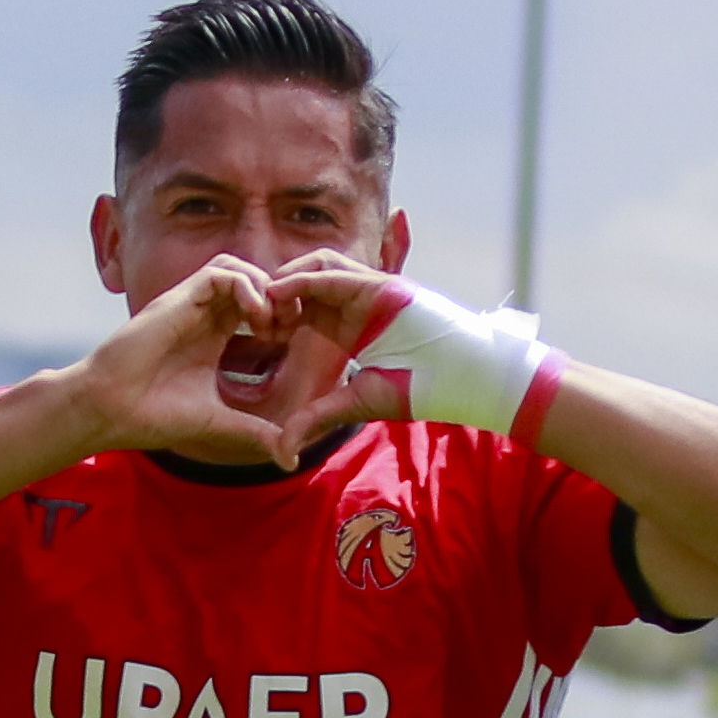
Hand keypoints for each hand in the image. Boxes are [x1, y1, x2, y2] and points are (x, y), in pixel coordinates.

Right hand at [64, 255, 297, 462]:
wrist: (109, 409)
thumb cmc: (155, 416)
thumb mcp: (221, 423)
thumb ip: (256, 432)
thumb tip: (291, 460)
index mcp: (214, 337)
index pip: (256, 306)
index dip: (281, 316)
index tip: (291, 342)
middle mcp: (203, 316)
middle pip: (252, 281)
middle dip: (280, 298)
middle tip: (291, 326)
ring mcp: (190, 305)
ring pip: (238, 268)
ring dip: (265, 288)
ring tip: (273, 322)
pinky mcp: (178, 300)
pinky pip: (221, 272)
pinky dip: (247, 287)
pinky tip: (255, 319)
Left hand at [263, 254, 420, 461]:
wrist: (462, 380)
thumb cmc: (420, 389)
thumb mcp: (355, 403)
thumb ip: (317, 417)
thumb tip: (284, 451)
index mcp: (350, 328)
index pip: (305, 308)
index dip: (278, 316)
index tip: (259, 336)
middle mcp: (356, 303)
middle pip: (305, 282)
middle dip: (276, 295)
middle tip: (254, 316)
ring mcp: (368, 289)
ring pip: (316, 266)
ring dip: (286, 279)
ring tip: (266, 301)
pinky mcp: (378, 283)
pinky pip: (333, 272)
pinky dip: (303, 278)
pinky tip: (280, 291)